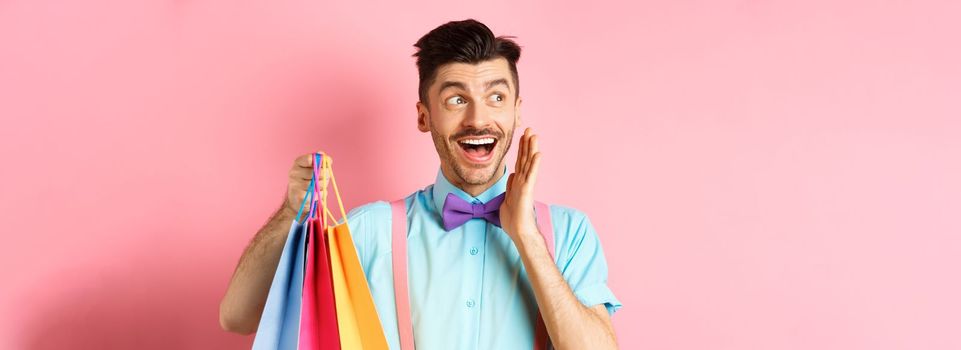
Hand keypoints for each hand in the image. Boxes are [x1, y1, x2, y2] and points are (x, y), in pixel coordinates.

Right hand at [284, 152, 326, 215]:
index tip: (327, 164)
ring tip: (320, 186)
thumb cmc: (307, 182)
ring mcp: (295, 186)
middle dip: (325, 174)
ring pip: (317, 184)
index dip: (321, 161)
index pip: (309, 159)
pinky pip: (317, 194)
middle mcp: (294, 173)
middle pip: (316, 172)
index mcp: (297, 164)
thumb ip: (319, 161)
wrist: (296, 201)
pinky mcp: (300, 197)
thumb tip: (323, 155)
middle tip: (326, 176)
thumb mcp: (313, 169)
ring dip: (323, 185)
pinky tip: (316, 194)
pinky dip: (321, 194)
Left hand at [499, 127, 541, 241]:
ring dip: (531, 149)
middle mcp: (523, 181)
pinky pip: (531, 175)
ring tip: (534, 135)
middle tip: (529, 129)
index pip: (520, 161)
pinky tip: (538, 154)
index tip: (523, 136)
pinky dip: (535, 164)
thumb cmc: (514, 219)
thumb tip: (512, 175)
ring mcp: (526, 185)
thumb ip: (511, 186)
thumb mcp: (508, 198)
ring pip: (529, 163)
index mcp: (518, 182)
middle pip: (526, 158)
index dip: (521, 148)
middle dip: (527, 143)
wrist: (519, 232)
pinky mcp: (528, 191)